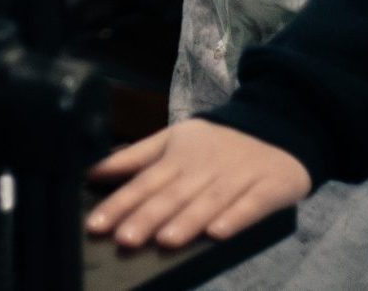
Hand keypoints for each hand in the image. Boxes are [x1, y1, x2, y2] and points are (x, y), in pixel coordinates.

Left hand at [87, 119, 310, 250]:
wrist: (274, 126)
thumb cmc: (213, 142)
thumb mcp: (171, 141)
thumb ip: (134, 157)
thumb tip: (93, 171)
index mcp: (177, 157)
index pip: (143, 182)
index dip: (119, 203)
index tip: (95, 225)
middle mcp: (203, 168)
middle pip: (172, 195)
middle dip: (147, 217)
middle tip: (124, 240)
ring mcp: (235, 177)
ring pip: (208, 202)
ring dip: (187, 221)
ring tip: (166, 241)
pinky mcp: (267, 188)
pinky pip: (250, 205)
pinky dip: (235, 218)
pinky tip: (218, 234)